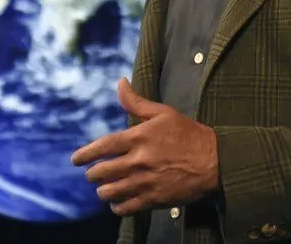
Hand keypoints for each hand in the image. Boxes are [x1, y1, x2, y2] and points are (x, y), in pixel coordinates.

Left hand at [71, 78, 218, 215]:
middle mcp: (138, 161)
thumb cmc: (189, 133)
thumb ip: (136, 102)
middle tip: (93, 174)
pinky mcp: (154, 199)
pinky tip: (118, 203)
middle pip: (102, 172)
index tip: (75, 160)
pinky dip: (118, 206)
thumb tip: (120, 83)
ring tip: (104, 189)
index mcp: (139, 138)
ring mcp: (145, 182)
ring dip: (103, 191)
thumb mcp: (164, 113)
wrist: (215, 161)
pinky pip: (126, 207)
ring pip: (110, 192)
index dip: (85, 154)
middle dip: (93, 174)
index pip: (102, 147)